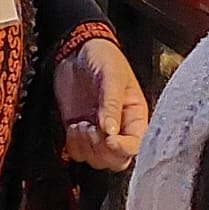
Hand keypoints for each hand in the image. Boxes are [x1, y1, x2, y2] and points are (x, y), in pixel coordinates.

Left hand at [53, 38, 148, 171]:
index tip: (108, 138)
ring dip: (85, 146)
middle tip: (90, 128)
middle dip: (101, 149)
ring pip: (96, 160)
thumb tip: (110, 132)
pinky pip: (77, 153)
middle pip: (116, 160)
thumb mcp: (111, 75)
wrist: (76, 48)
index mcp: (135, 118)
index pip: (135, 147)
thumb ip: (111, 103)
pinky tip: (73, 126)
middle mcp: (119, 130)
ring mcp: (98, 132)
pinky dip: (73, 144)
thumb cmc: (103, 57)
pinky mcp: (80, 131)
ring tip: (81, 124)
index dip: (122, 149)